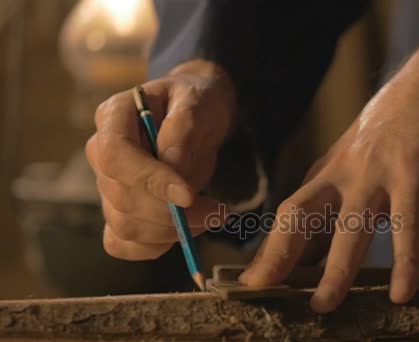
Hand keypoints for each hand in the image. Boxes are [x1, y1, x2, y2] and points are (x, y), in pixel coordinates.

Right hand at [86, 59, 234, 259]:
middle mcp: (102, 154)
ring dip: (172, 232)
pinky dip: (155, 247)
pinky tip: (187, 231)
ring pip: (126, 227)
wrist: (199, 114)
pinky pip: (123, 243)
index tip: (189, 195)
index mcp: (113, 117)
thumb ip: (184, 128)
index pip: (115, 157)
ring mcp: (108, 186)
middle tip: (218, 211)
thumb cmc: (197, 102)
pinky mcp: (121, 211)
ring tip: (212, 215)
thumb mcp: (198, 102)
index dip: (149, 181)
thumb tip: (172, 167)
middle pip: (122, 199)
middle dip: (173, 214)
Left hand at [238, 44, 418, 311]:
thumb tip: (323, 246)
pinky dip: (406, 259)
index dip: (269, 251)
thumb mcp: (360, 162)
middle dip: (277, 256)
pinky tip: (403, 292)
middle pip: (298, 216)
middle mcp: (343, 172)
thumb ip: (343, 200)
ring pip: (349, 226)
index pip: (289, 216)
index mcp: (328, 171)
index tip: (252, 283)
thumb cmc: (399, 127)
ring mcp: (376, 170)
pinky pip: (408, 222)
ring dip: (335, 269)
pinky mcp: (414, 169)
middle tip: (261, 292)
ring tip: (324, 306)